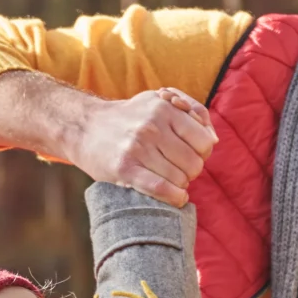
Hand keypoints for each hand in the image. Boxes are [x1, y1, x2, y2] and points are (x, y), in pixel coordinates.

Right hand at [63, 87, 217, 205]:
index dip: (202, 153)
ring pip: (179, 178)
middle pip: (194, 163)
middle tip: (177, 169)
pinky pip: (160, 188)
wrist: (84, 126)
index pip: (204, 142)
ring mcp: (138, 148)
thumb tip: (214, 138)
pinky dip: (174, 197)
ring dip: (179, 184)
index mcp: (164, 108)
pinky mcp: (124, 169)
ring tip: (168, 179)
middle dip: (190, 171)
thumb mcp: (158, 100)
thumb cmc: (128, 117)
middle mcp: (152, 127)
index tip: (190, 155)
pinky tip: (176, 197)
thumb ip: (191, 111)